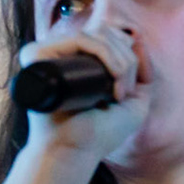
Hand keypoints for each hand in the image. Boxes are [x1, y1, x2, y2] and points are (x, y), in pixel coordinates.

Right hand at [19, 20, 149, 165]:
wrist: (74, 152)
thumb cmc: (100, 134)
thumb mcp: (135, 102)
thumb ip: (142, 73)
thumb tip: (138, 39)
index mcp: (79, 60)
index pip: (107, 34)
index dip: (126, 51)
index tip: (130, 85)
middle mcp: (64, 54)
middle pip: (104, 31)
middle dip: (126, 60)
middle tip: (123, 94)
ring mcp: (52, 54)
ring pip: (95, 34)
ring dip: (119, 61)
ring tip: (117, 93)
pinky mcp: (40, 56)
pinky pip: (80, 39)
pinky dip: (104, 54)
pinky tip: (110, 81)